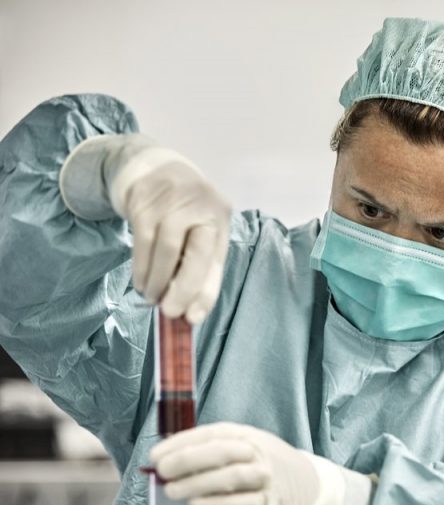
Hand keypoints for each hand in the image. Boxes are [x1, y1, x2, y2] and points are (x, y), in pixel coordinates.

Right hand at [110, 150, 230, 322]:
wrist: (151, 166)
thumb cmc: (182, 209)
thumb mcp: (199, 229)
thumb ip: (198, 265)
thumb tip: (191, 311)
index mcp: (220, 216)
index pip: (216, 260)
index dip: (206, 291)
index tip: (193, 318)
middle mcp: (201, 206)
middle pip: (196, 254)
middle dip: (183, 288)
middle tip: (170, 312)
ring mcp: (172, 202)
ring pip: (166, 251)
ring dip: (158, 281)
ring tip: (153, 298)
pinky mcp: (144, 202)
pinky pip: (142, 243)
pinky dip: (142, 268)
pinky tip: (142, 282)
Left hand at [149, 423, 373, 504]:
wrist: (312, 489)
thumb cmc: (267, 469)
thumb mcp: (247, 451)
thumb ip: (214, 454)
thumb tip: (167, 461)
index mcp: (247, 436)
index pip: (212, 433)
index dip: (182, 443)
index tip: (155, 455)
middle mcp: (258, 453)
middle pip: (222, 451)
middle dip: (187, 460)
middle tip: (162, 471)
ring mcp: (267, 478)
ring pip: (231, 477)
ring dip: (198, 483)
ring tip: (172, 492)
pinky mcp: (272, 504)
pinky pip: (242, 502)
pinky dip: (217, 503)